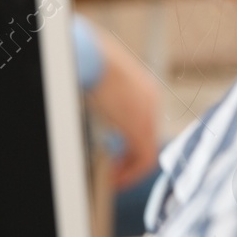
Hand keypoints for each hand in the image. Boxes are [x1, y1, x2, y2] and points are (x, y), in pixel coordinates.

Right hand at [86, 25, 161, 188]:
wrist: (91, 57)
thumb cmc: (87, 62)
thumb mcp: (98, 80)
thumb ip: (101, 98)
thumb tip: (89, 107)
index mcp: (142, 90)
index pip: (143, 125)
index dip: (128, 146)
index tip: (114, 158)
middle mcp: (150, 102)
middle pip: (146, 140)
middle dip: (128, 160)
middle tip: (113, 173)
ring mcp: (148, 115)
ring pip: (147, 153)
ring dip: (130, 170)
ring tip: (113, 180)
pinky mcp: (140, 129)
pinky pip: (144, 160)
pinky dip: (131, 173)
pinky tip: (115, 179)